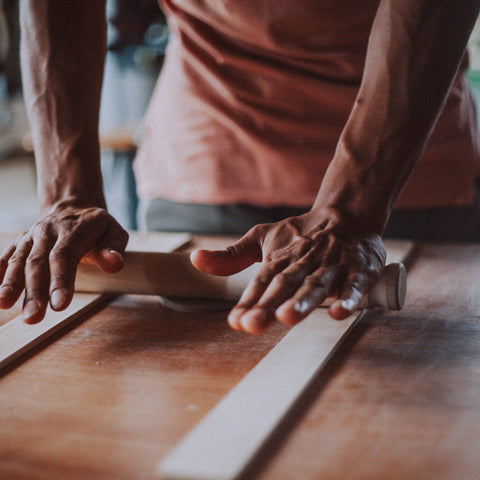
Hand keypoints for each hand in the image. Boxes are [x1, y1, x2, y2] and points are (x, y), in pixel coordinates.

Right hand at [0, 204, 127, 323]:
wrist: (73, 209)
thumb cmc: (98, 229)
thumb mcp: (115, 232)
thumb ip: (114, 248)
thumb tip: (113, 263)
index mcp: (74, 230)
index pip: (64, 256)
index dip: (60, 280)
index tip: (59, 305)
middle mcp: (48, 231)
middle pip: (38, 262)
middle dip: (34, 291)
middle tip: (32, 318)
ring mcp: (31, 237)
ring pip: (18, 260)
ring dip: (10, 284)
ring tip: (3, 305)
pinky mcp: (19, 243)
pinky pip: (5, 256)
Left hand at [191, 208, 385, 333]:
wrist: (346, 213)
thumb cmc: (299, 233)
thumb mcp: (261, 238)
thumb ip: (231, 256)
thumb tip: (194, 259)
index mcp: (280, 258)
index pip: (261, 281)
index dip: (249, 301)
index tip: (235, 322)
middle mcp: (304, 262)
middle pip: (285, 285)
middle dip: (270, 305)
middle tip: (253, 324)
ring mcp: (333, 265)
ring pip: (317, 284)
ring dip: (304, 301)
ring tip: (288, 318)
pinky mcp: (360, 268)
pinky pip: (356, 283)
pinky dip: (349, 297)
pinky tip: (339, 312)